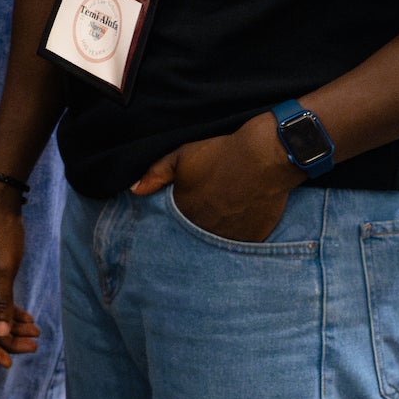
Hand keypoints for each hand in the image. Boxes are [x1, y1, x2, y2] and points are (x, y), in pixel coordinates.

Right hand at [0, 186, 38, 367]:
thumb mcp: (3, 272)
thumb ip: (1, 303)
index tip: (9, 364)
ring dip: (15, 327)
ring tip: (37, 333)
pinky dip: (15, 313)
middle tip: (34, 346)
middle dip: (9, 339)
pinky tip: (30, 318)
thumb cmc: (0, 237)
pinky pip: (2, 304)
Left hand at [132, 113, 296, 243]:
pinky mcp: (252, 240)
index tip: (178, 213)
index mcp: (184, 213)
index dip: (173, 220)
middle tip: (202, 212)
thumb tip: (135, 190)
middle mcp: (205, 231)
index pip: (170, 227)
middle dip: (193, 228)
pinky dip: (235, 236)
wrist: (264, 158)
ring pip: (215, 243)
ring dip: (214, 233)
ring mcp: (229, 239)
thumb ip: (156, 174)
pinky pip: (238, 244)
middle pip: (192, 237)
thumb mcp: (181, 157)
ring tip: (220, 216)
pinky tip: (237, 220)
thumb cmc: (220, 154)